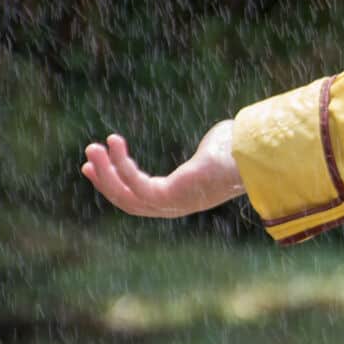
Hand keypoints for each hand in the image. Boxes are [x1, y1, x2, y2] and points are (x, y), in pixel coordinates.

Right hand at [81, 121, 243, 218]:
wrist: (255, 155)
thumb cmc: (240, 150)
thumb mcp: (217, 150)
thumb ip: (208, 149)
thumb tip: (217, 138)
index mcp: (183, 196)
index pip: (141, 195)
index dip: (117, 181)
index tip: (96, 165)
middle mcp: (175, 205)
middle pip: (128, 199)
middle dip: (105, 178)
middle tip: (88, 155)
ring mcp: (173, 204)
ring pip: (127, 195)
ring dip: (106, 172)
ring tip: (92, 148)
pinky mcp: (170, 196)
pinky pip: (136, 184)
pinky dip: (121, 164)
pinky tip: (113, 144)